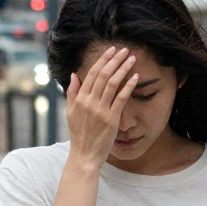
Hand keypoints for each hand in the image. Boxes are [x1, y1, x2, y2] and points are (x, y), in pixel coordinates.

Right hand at [65, 46, 139, 166]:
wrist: (84, 155)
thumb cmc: (79, 135)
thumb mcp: (70, 113)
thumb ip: (72, 93)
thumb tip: (73, 75)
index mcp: (79, 99)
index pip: (91, 74)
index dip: (102, 60)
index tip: (111, 51)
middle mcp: (89, 102)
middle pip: (103, 75)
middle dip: (114, 60)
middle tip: (124, 50)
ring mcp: (100, 110)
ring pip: (112, 83)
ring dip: (123, 69)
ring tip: (132, 59)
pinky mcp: (111, 119)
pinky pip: (121, 98)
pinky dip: (128, 86)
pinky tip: (135, 77)